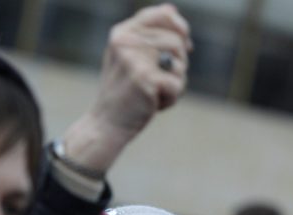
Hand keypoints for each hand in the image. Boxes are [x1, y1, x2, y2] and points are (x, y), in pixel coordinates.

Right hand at [60, 4, 191, 176]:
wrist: (106, 124)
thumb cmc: (123, 92)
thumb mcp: (130, 57)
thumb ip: (149, 34)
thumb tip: (172, 8)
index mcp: (122, 32)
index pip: (163, 14)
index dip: (180, 28)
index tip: (185, 43)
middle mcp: (126, 41)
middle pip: (177, 41)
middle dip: (178, 64)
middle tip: (161, 82)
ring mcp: (135, 59)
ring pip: (180, 63)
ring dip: (175, 82)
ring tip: (154, 94)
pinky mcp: (146, 79)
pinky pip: (178, 85)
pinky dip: (171, 99)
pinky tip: (153, 105)